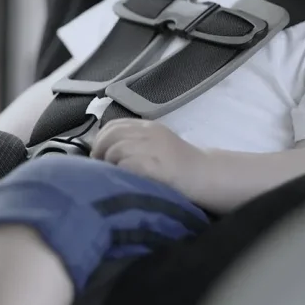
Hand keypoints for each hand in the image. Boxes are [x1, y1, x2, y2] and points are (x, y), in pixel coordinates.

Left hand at [91, 119, 207, 197]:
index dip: (101, 139)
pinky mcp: (153, 164)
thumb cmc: (181, 166)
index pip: (114, 125)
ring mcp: (151, 147)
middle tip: (100, 166)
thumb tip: (104, 152)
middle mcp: (149, 132)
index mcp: (149, 127)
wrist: (205, 175)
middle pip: (111, 135)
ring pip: (115, 149)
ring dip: (108, 164)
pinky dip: (120, 172)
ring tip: (112, 175)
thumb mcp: (157, 146)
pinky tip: (124, 180)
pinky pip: (126, 164)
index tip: (99, 154)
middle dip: (100, 151)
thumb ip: (136, 143)